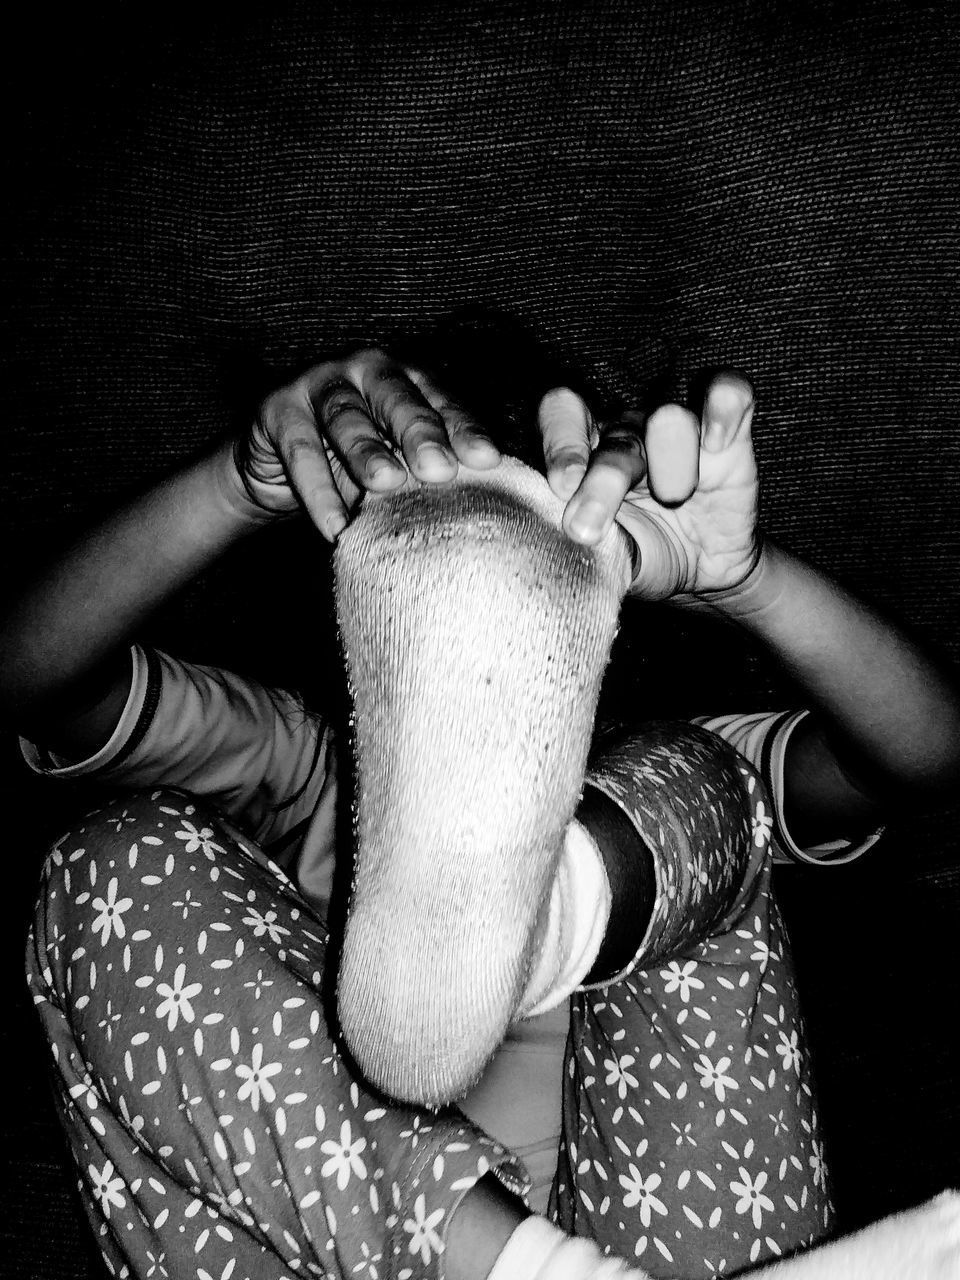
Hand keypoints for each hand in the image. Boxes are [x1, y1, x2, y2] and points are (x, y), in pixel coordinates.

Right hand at [233, 348, 499, 539]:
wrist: (276, 466)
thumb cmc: (351, 464)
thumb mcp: (394, 463)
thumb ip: (425, 471)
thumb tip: (478, 504)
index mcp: (406, 380)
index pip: (441, 401)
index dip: (464, 429)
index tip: (488, 461)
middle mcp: (365, 371)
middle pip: (396, 398)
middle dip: (420, 432)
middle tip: (439, 469)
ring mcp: (318, 383)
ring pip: (346, 417)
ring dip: (367, 452)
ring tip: (386, 484)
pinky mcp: (278, 408)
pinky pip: (301, 451)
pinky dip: (318, 491)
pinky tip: (335, 525)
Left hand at [538, 374, 760, 603]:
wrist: (703, 571)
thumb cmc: (643, 553)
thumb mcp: (609, 558)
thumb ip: (589, 541)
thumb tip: (574, 533)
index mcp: (589, 453)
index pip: (563, 413)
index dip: (561, 442)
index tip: (562, 487)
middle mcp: (630, 432)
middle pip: (616, 435)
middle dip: (604, 482)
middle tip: (590, 528)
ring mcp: (680, 428)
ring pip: (670, 418)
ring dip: (669, 461)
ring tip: (674, 499)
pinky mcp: (730, 433)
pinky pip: (730, 394)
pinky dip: (724, 407)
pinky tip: (717, 443)